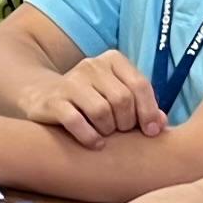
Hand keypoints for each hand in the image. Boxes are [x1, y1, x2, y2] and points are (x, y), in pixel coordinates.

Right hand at [24, 49, 163, 148]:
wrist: (41, 95)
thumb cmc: (90, 100)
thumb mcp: (117, 97)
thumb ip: (142, 108)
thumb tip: (161, 124)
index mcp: (112, 59)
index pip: (140, 85)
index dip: (149, 111)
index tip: (151, 131)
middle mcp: (91, 65)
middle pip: (122, 99)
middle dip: (127, 123)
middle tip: (121, 131)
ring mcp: (70, 82)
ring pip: (101, 111)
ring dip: (108, 130)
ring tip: (106, 134)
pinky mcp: (52, 101)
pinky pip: (76, 122)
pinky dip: (89, 137)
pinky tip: (95, 143)